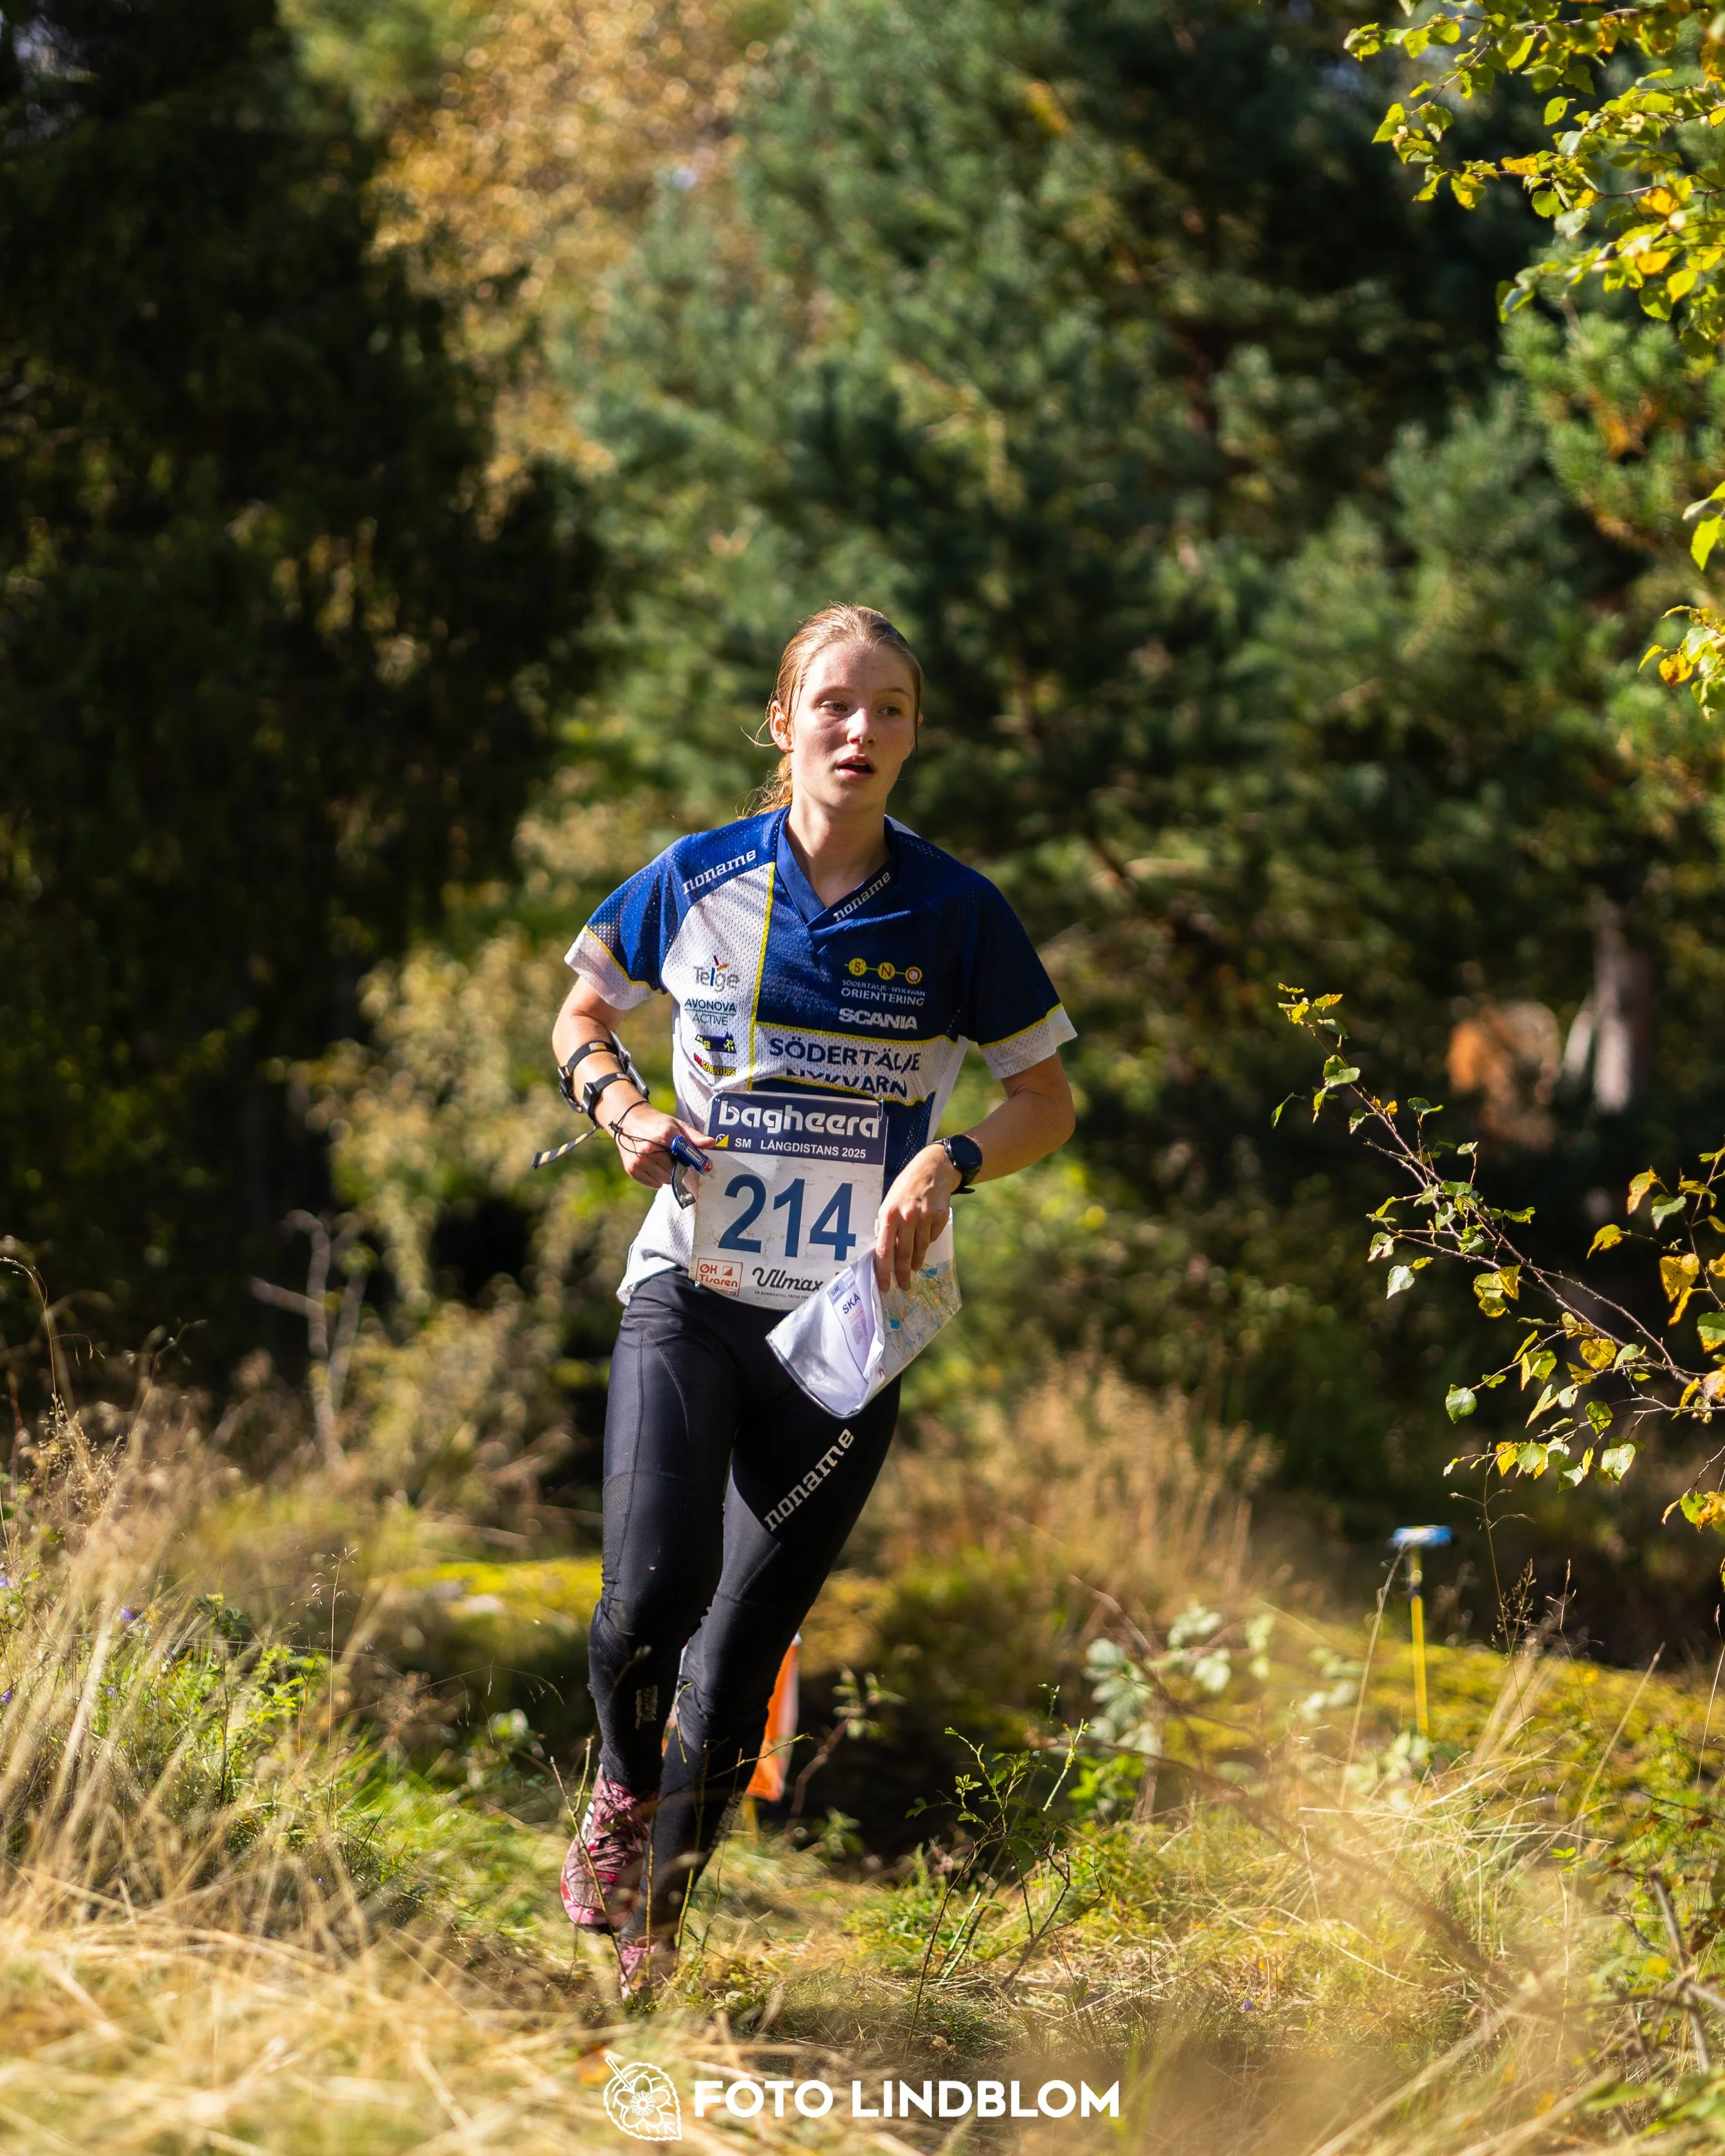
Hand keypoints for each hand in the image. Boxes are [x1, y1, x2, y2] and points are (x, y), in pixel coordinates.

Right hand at [607, 1098, 713, 1188]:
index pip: (685, 1155)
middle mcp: (649, 1149)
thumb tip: (712, 1142)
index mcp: (664, 1135)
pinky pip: (654, 1184)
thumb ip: (694, 1136)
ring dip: (667, 1173)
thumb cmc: (657, 1123)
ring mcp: (639, 1161)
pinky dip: (657, 1178)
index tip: (702, 1167)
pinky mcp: (632, 1169)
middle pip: (675, 1171)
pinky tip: (653, 1164)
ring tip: (661, 1159)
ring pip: (665, 1180)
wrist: (628, 1120)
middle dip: (677, 1166)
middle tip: (672, 1156)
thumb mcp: (676, 1124)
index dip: (693, 1161)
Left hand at [873, 1144, 961, 1290]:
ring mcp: (924, 1217)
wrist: (932, 1170)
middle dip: (902, 1274)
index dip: (883, 1272)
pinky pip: (932, 1238)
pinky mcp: (939, 1217)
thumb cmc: (906, 1189)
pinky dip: (929, 1241)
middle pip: (904, 1254)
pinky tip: (926, 1236)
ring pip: (920, 1249)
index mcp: (889, 1215)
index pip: (883, 1250)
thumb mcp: (890, 1204)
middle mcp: (906, 1217)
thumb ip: (887, 1226)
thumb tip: (885, 1253)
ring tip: (914, 1267)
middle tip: (904, 1286)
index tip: (885, 1286)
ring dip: (916, 1261)